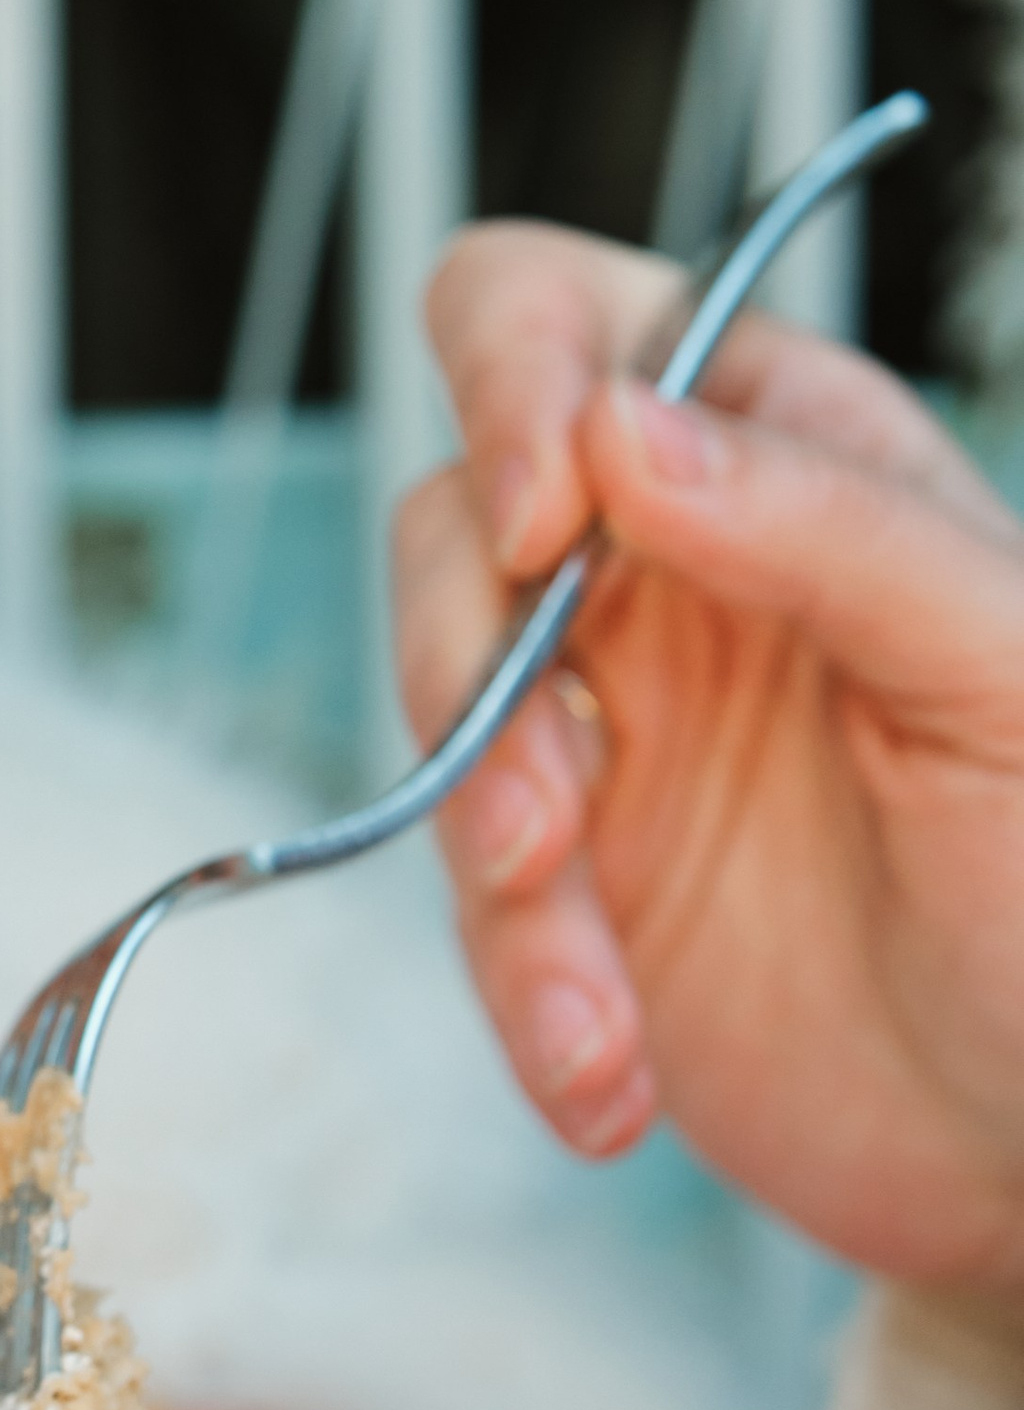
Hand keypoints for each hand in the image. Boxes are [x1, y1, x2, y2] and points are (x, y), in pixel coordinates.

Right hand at [397, 223, 1023, 1290]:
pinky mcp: (564, 887)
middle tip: (550, 825)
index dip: (507, 391)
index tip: (542, 526)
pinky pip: (469, 914)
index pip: (554, 323)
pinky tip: (614, 1086)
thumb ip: (829, 525)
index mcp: (781, 455)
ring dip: (501, 886)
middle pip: (449, 532)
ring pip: (442, 734)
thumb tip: (617, 426)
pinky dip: (523, 1004)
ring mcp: (600, 731)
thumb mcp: (1001, 667)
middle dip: (469, 685)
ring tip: (601, 1017)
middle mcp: (665, 571)